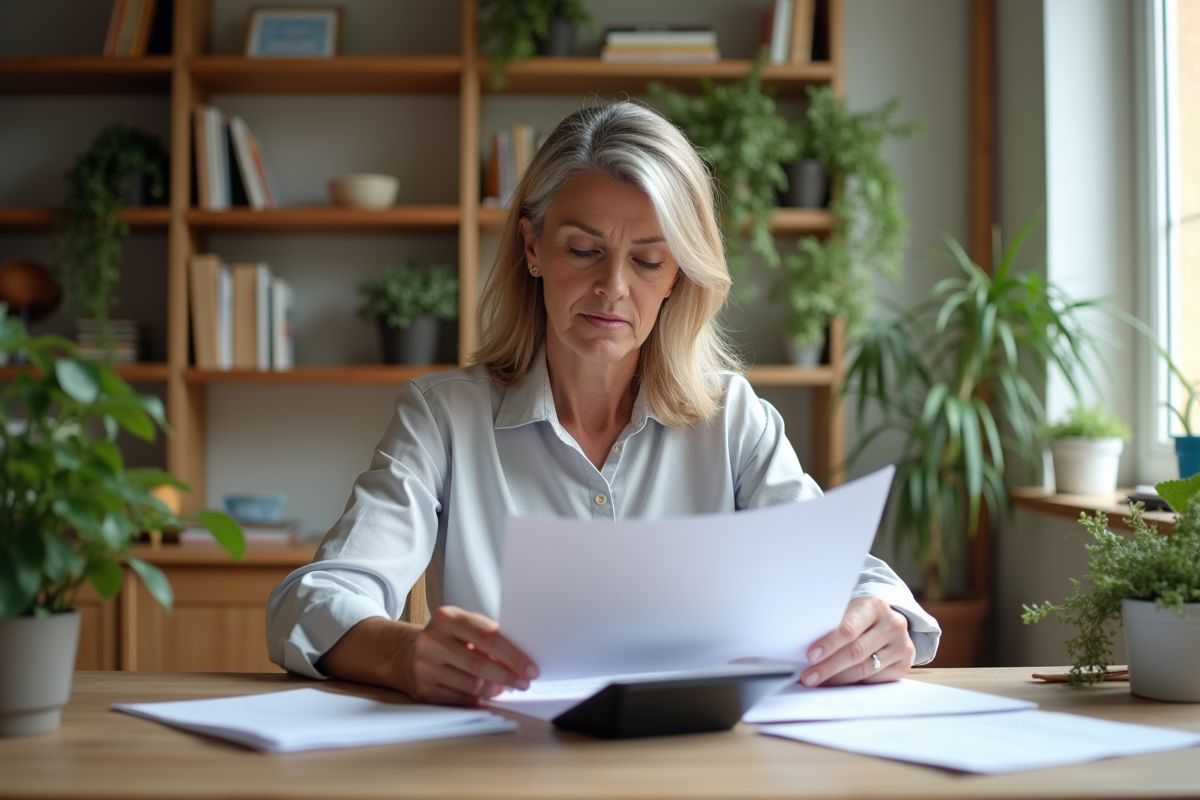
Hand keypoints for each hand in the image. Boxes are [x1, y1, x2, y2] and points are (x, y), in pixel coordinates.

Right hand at [400, 606, 538, 705]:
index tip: (531, 667)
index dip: (513, 654)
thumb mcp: (463, 626)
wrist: (406, 652)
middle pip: (479, 663)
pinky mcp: (423, 689)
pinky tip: (487, 693)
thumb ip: (488, 637)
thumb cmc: (446, 638)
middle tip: (524, 682)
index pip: (487, 636)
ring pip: (471, 684)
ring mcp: (425, 666)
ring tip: (506, 687)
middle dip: (508, 675)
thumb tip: (521, 658)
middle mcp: (432, 641)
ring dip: (494, 688)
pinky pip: (459, 699)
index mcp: (447, 618)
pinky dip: (478, 698)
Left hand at [799, 596, 913, 686]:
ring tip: (819, 682)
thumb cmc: (860, 616)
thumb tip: (801, 645)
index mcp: (875, 606)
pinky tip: (839, 683)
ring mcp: (902, 646)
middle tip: (809, 677)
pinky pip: (875, 680)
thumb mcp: (849, 610)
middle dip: (829, 667)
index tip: (811, 655)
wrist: (889, 621)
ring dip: (838, 678)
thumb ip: (833, 624)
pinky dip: (854, 683)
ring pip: (865, 669)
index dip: (829, 644)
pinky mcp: (904, 665)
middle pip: (856, 652)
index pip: (849, 629)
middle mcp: (893, 625)